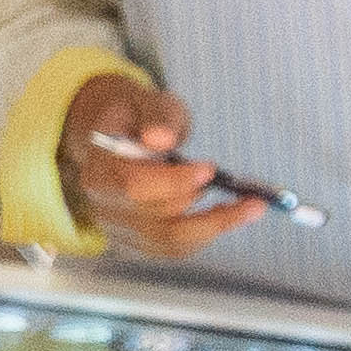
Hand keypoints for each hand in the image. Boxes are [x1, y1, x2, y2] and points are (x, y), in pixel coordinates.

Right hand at [64, 73, 266, 258]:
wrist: (119, 134)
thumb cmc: (138, 118)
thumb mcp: (149, 103)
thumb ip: (157, 118)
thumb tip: (161, 139)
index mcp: (100, 167)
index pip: (134, 186)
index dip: (173, 182)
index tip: (209, 169)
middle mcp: (104, 204)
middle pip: (154, 219)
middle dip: (203, 208)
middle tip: (246, 195)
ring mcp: (118, 227)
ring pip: (168, 240)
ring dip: (214, 226)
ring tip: (250, 208)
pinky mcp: (136, 240)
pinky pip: (173, 248)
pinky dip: (205, 234)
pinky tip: (228, 216)